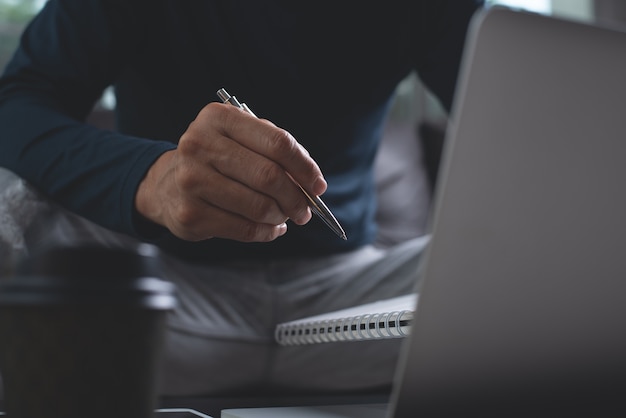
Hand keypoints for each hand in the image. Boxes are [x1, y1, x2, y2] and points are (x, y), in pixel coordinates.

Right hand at [135, 102, 326, 241]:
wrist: (166, 184)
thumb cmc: (217, 160)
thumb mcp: (241, 140)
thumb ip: (277, 152)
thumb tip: (313, 183)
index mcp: (218, 117)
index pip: (277, 142)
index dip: (305, 167)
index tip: (318, 185)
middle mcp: (200, 144)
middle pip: (269, 176)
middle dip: (296, 198)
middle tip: (306, 210)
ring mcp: (191, 180)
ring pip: (259, 206)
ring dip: (281, 216)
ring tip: (285, 216)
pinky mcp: (190, 214)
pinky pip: (245, 229)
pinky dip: (267, 232)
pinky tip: (270, 228)